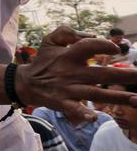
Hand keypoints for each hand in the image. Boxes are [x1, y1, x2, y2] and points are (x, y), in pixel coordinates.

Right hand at [16, 27, 136, 122]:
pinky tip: (94, 118)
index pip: (88, 46)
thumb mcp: (50, 40)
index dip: (103, 46)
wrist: (25, 83)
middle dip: (125, 76)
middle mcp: (71, 72)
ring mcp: (68, 89)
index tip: (117, 49)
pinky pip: (74, 108)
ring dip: (117, 98)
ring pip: (96, 94)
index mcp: (69, 55)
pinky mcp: (63, 102)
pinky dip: (82, 114)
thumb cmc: (43, 61)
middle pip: (102, 74)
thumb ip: (67, 32)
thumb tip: (93, 35)